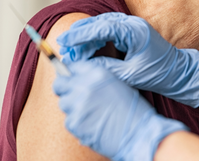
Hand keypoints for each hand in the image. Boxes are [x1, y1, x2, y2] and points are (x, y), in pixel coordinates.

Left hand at [53, 61, 186, 160]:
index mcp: (98, 73)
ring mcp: (77, 105)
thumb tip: (79, 80)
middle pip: (59, 84)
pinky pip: (68, 120)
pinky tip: (92, 123)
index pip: (73, 67)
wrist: (138, 132)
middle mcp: (85, 86)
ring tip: (89, 113)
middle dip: (64, 88)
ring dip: (72, 107)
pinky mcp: (74, 123)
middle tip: (72, 95)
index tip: (70, 79)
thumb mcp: (117, 84)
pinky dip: (77, 122)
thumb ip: (97, 80)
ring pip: (64, 103)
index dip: (71, 73)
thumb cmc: (132, 110)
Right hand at [57, 12, 198, 106]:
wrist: (179, 73)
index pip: (102, 28)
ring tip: (72, 48)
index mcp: (135, 31)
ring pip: (103, 24)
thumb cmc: (159, 74)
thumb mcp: (129, 75)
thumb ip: (106, 68)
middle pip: (100, 22)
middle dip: (80, 34)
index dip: (81, 35)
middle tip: (64, 45)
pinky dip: (96, 37)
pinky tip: (87, 47)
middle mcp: (133, 24)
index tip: (66, 43)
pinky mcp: (132, 32)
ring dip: (87, 35)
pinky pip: (109, 29)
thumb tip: (84, 65)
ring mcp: (133, 26)